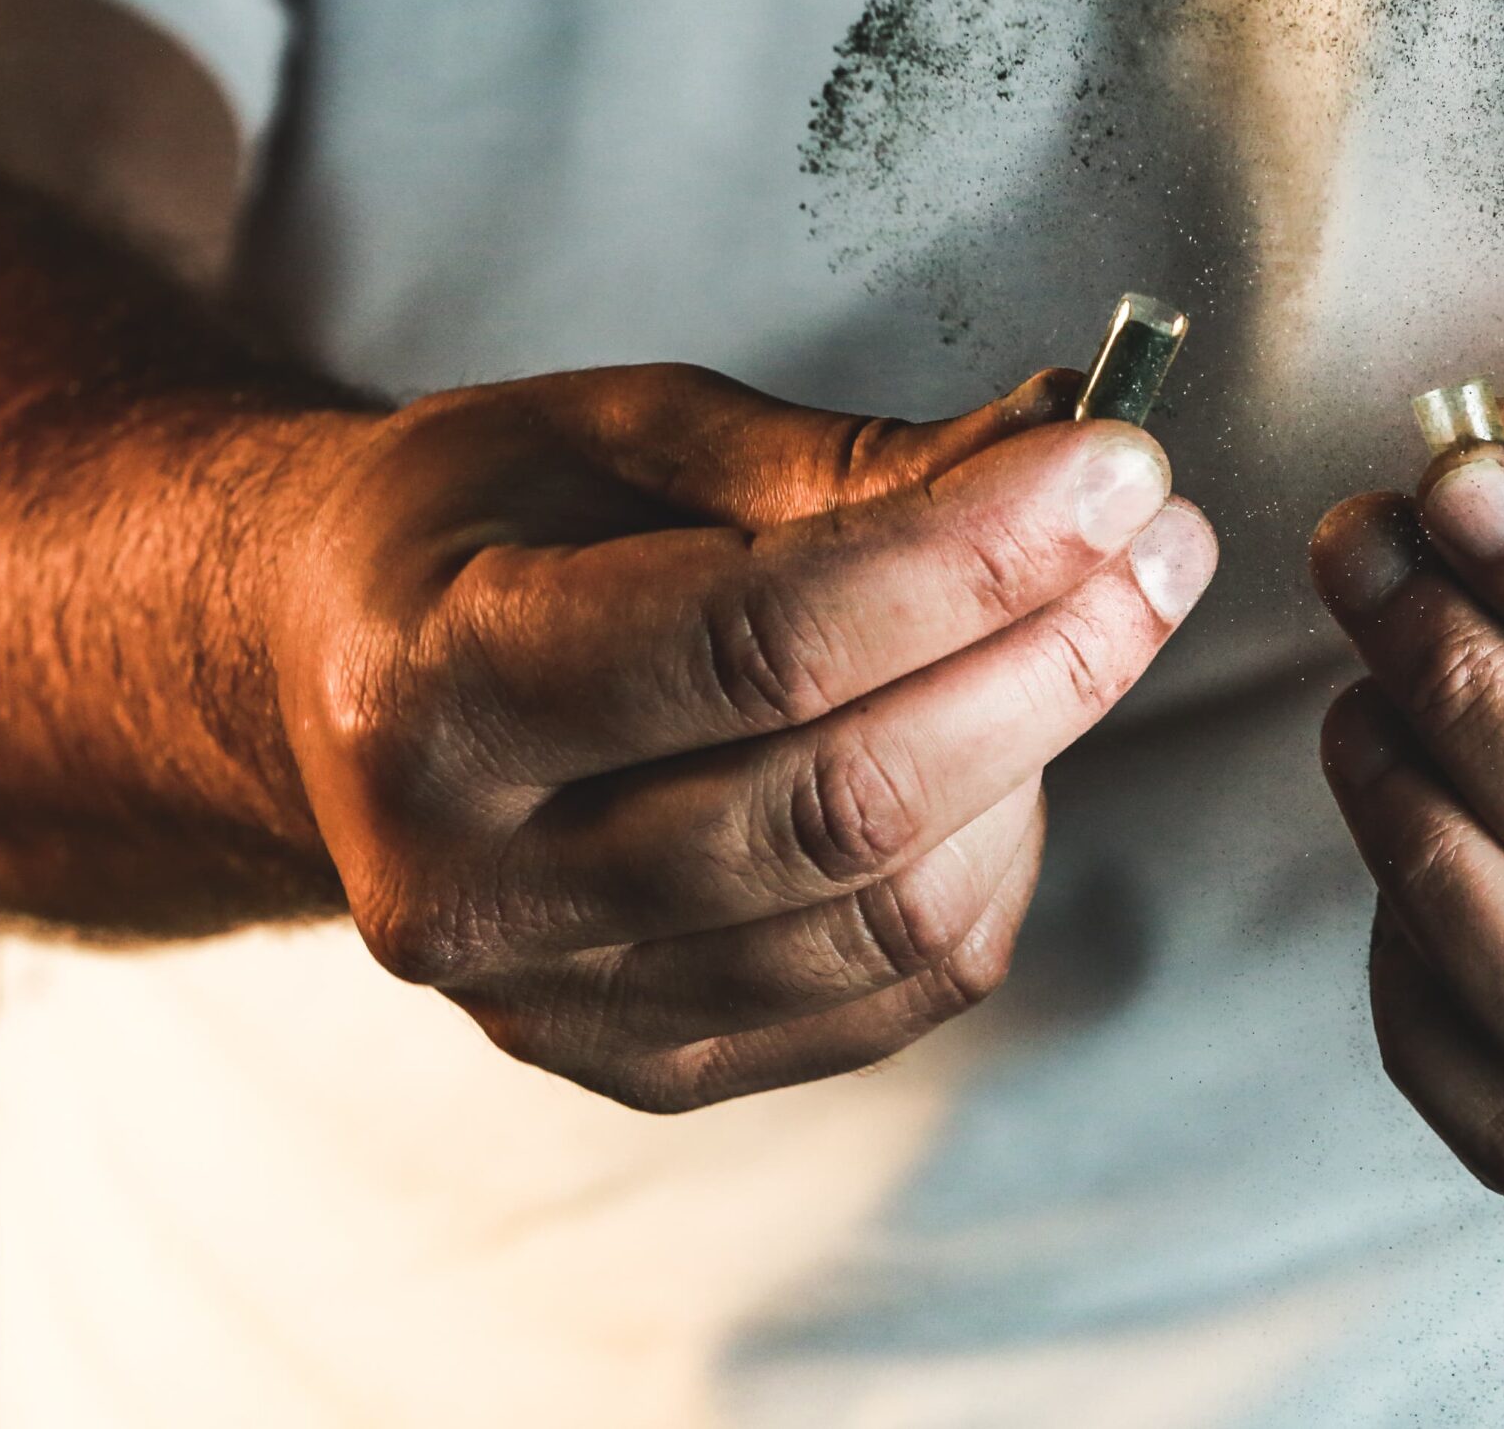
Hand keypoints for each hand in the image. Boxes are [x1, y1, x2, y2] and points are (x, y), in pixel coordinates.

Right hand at [268, 364, 1214, 1110]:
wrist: (343, 689)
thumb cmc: (491, 531)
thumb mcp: (628, 436)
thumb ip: (847, 462)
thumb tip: (1070, 444)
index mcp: (430, 686)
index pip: (756, 641)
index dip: (972, 557)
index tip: (1120, 469)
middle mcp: (468, 885)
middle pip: (841, 800)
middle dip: (1049, 657)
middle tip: (1160, 545)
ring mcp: (556, 1006)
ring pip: (890, 911)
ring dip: (1041, 756)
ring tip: (1083, 626)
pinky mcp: (645, 1067)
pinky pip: (896, 991)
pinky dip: (994, 864)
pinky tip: (1002, 755)